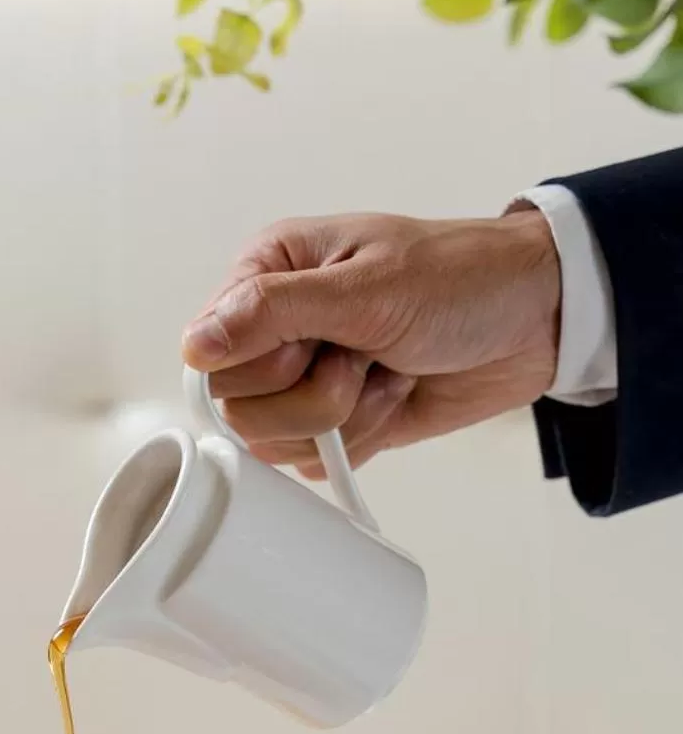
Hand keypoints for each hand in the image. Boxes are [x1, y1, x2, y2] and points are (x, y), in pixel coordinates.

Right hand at [181, 210, 560, 474]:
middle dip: (315, 392)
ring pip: (279, 442)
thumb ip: (272, 311)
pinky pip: (316, 460)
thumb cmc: (461, 279)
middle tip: (364, 351)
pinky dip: (367, 435)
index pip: (210, 355)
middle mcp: (276, 327)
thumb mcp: (366, 286)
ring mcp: (305, 377)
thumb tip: (195, 343)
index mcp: (266, 273)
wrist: (538, 320)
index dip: (264, 366)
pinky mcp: (337, 420)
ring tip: (387, 368)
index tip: (317, 342)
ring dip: (347, 414)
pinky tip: (397, 393)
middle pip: (240, 408)